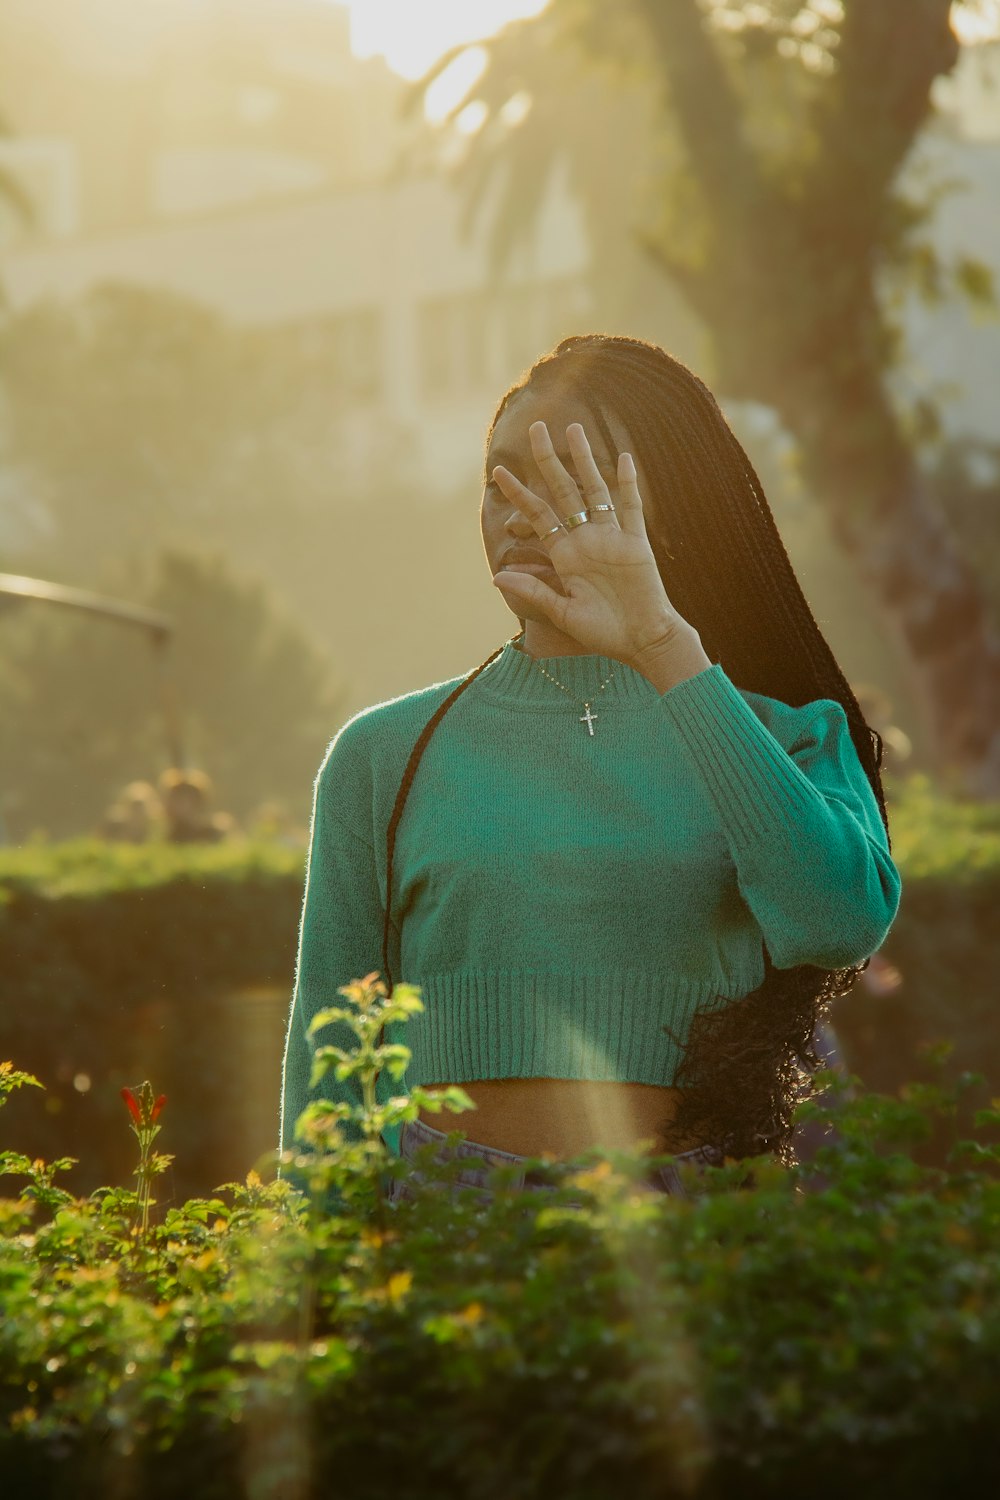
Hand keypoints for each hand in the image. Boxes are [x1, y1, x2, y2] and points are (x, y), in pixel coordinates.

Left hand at [491, 420, 692, 663]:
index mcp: (564, 555)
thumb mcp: (563, 613)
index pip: (537, 514)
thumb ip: (534, 592)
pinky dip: (628, 483)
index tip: (499, 471)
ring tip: (574, 429)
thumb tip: (497, 577)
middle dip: (549, 460)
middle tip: (536, 428)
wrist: (642, 641)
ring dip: (584, 460)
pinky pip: (631, 508)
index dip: (518, 492)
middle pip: (563, 491)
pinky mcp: (636, 543)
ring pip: (595, 490)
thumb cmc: (603, 632)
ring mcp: (611, 538)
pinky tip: (623, 458)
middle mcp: (585, 540)